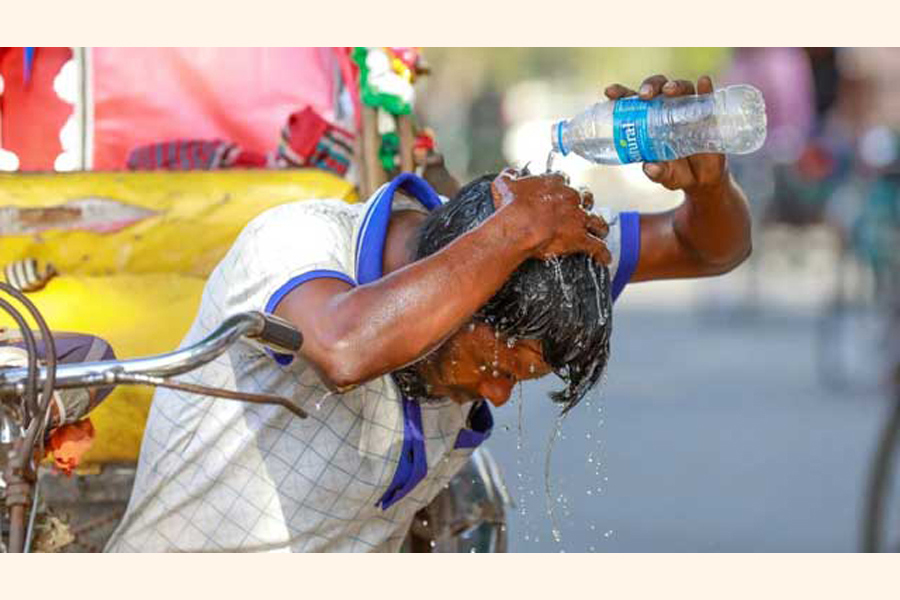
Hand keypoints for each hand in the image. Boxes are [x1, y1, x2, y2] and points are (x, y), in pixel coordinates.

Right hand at [490, 169, 610, 264]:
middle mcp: (570, 198)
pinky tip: (605, 258)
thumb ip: (509, 176)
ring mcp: (577, 218)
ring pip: (597, 220)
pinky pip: (597, 246)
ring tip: (601, 231)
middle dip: (584, 203)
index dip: (562, 187)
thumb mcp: (504, 185)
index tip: (559, 191)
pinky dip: (602, 253)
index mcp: (554, 183)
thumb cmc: (511, 207)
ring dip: (599, 226)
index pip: (563, 180)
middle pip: (585, 197)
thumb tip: (509, 174)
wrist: (518, 227)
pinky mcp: (580, 238)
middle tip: (581, 209)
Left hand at [604, 74, 727, 194]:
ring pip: (681, 89)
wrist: (702, 180)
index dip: (620, 93)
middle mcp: (666, 110)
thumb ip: (657, 173)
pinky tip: (703, 83)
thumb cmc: (676, 172)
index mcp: (647, 121)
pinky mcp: (707, 114)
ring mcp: (687, 110)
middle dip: (649, 86)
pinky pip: (707, 97)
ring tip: (670, 91)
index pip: (631, 101)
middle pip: (657, 89)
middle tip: (645, 95)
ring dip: (675, 86)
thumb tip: (650, 168)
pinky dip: (705, 89)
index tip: (610, 92)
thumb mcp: (665, 176)